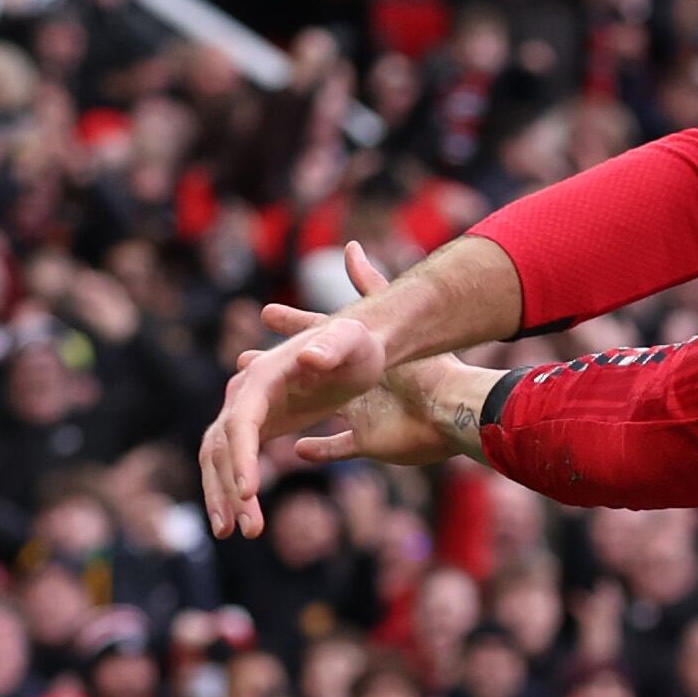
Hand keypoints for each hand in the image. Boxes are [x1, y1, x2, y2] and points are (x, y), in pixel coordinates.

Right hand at [202, 243, 414, 529]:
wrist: (359, 347)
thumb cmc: (359, 344)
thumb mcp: (352, 341)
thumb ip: (331, 347)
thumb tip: (308, 360)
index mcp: (263, 378)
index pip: (241, 422)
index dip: (243, 457)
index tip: (250, 492)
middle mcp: (246, 395)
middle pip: (225, 447)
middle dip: (230, 489)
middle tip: (247, 530)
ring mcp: (249, 411)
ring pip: (221, 458)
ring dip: (224, 496)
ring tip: (238, 533)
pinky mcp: (260, 426)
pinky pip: (236, 462)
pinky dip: (233, 490)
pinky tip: (244, 520)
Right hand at [260, 290, 497, 474]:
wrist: (454, 409)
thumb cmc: (425, 365)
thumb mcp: (388, 325)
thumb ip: (372, 284)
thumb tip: (351, 247)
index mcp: (351, 356)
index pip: (307, 339)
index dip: (286, 331)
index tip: (262, 317)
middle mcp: (350, 383)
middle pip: (301, 376)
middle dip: (270, 371)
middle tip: (244, 363)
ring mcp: (359, 412)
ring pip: (312, 412)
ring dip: (284, 412)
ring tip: (253, 411)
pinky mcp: (368, 440)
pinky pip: (337, 448)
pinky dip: (319, 449)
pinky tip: (297, 449)